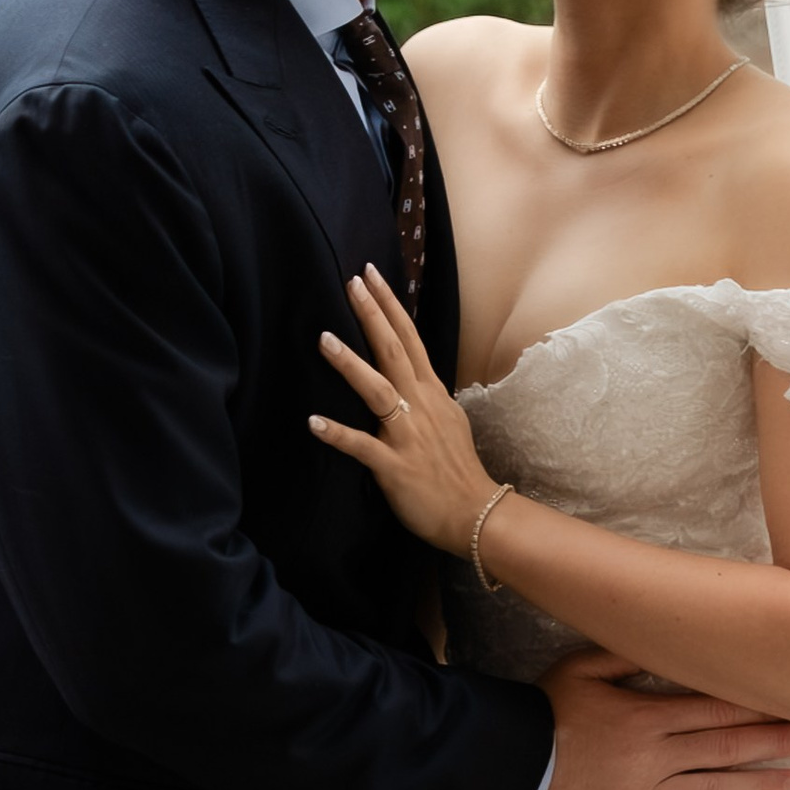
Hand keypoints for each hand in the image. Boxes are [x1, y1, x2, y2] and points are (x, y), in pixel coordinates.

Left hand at [309, 268, 497, 553]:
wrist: (476, 513)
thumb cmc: (458, 471)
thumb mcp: (448, 421)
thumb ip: (426, 397)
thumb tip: (412, 379)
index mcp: (430, 393)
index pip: (409, 339)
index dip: (390, 306)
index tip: (371, 275)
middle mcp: (419, 406)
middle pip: (393, 351)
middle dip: (372, 315)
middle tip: (351, 282)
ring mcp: (408, 435)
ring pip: (377, 391)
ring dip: (351, 364)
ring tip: (324, 338)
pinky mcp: (395, 466)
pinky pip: (363, 447)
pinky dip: (338, 434)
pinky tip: (314, 422)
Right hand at [529, 647, 789, 789]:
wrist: (507, 766)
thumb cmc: (542, 711)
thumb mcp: (581, 667)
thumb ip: (628, 656)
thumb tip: (671, 641)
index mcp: (646, 714)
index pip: (716, 709)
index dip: (759, 707)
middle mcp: (656, 755)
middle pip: (726, 746)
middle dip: (775, 741)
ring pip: (715, 787)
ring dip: (761, 785)